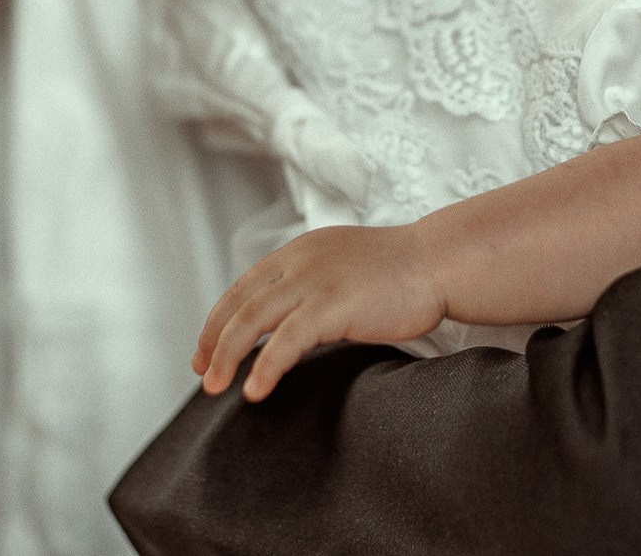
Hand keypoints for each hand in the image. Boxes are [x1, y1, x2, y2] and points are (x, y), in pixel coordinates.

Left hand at [195, 223, 446, 401]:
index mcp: (300, 250)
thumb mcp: (344, 269)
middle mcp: (299, 261)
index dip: (218, 319)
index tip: (204, 350)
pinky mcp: (332, 305)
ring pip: (252, 321)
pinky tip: (255, 390)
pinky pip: (286, 341)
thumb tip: (293, 323)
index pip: (244, 286)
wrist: (439, 261)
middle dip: (213, 342)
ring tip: (214, 387)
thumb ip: (314, 287)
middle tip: (201, 373)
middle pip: (239, 304)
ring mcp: (314, 281)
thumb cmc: (402, 272)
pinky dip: (265, 367)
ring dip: (227, 357)